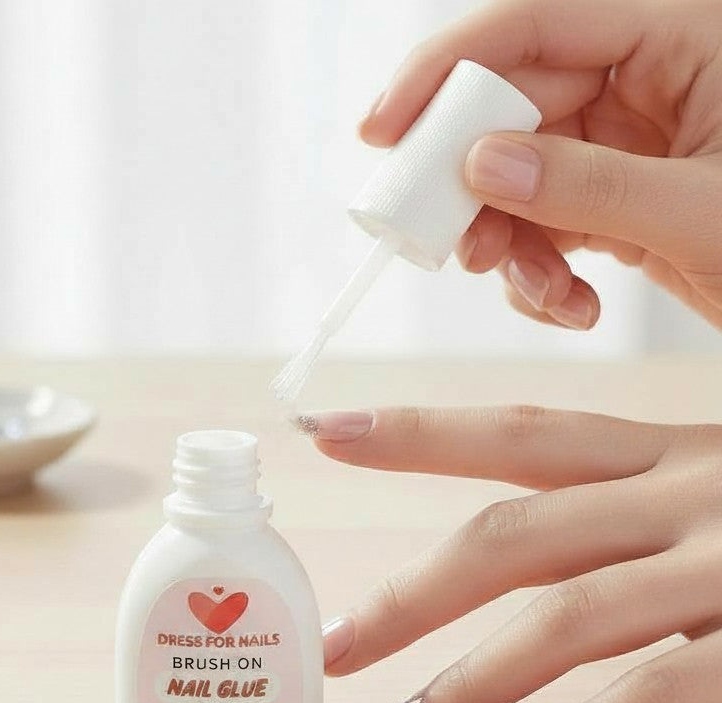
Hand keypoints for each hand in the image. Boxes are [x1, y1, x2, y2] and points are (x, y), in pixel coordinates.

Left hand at [309, 405, 721, 702]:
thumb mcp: (721, 494)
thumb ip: (636, 515)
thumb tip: (539, 550)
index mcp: (669, 456)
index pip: (524, 435)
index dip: (420, 435)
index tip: (326, 432)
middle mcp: (690, 496)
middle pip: (514, 537)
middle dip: (408, 597)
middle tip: (332, 650)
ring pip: (566, 619)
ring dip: (466, 685)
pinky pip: (654, 693)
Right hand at [359, 0, 721, 330]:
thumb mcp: (702, 212)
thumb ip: (589, 184)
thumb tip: (480, 162)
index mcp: (681, 37)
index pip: (535, 25)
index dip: (447, 70)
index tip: (382, 129)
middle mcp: (645, 81)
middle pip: (511, 109)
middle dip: (472, 187)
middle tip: (446, 245)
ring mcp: (626, 143)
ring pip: (518, 178)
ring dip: (509, 246)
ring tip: (543, 294)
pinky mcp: (617, 199)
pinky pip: (545, 223)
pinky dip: (538, 271)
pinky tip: (571, 305)